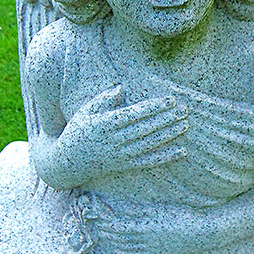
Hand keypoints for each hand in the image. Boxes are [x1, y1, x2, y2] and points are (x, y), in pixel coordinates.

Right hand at [60, 85, 188, 177]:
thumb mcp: (85, 111)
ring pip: (150, 144)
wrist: (68, 163)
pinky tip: (181, 152)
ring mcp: (121, 155)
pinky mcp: (125, 166)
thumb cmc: (77, 131)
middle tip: (185, 110)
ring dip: (169, 135)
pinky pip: (149, 162)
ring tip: (185, 125)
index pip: (135, 114)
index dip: (154, 107)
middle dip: (167, 118)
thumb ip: (103, 99)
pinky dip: (166, 157)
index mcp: (105, 124)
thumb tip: (121, 88)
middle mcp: (114, 140)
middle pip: (146, 128)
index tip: (170, 99)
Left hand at [67, 194, 199, 253]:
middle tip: (95, 226)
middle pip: (119, 237)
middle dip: (106, 232)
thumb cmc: (182, 216)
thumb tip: (121, 208)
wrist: (201, 233)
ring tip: (103, 237)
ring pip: (126, 247)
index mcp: (145, 227)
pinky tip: (119, 250)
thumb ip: (139, 210)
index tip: (97, 218)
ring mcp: (151, 249)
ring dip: (113, 242)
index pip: (119, 227)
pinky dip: (125, 253)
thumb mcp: (160, 209)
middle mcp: (145, 241)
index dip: (106, 223)